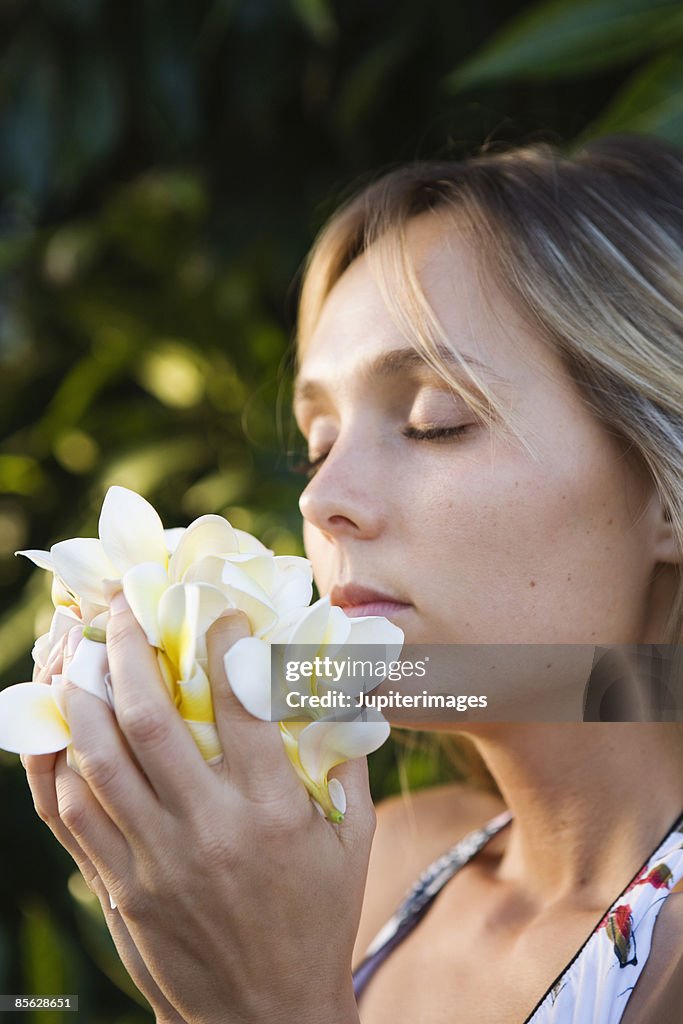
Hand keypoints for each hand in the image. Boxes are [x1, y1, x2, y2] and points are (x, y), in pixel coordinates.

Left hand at [34, 600, 371, 1023]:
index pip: (239, 704)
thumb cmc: (317, 922)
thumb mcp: (354, 844)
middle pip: (151, 719)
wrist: (267, 1018)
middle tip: (124, 609)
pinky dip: (56, 764)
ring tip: (80, 651)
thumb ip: (346, 765)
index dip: (222, 644)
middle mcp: (207, 828)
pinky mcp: (120, 888)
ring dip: (83, 695)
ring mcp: (154, 860)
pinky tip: (56, 727)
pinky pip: (72, 815)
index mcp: (272, 811)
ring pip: (98, 760)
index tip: (216, 611)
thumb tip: (338, 696)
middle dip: (130, 650)